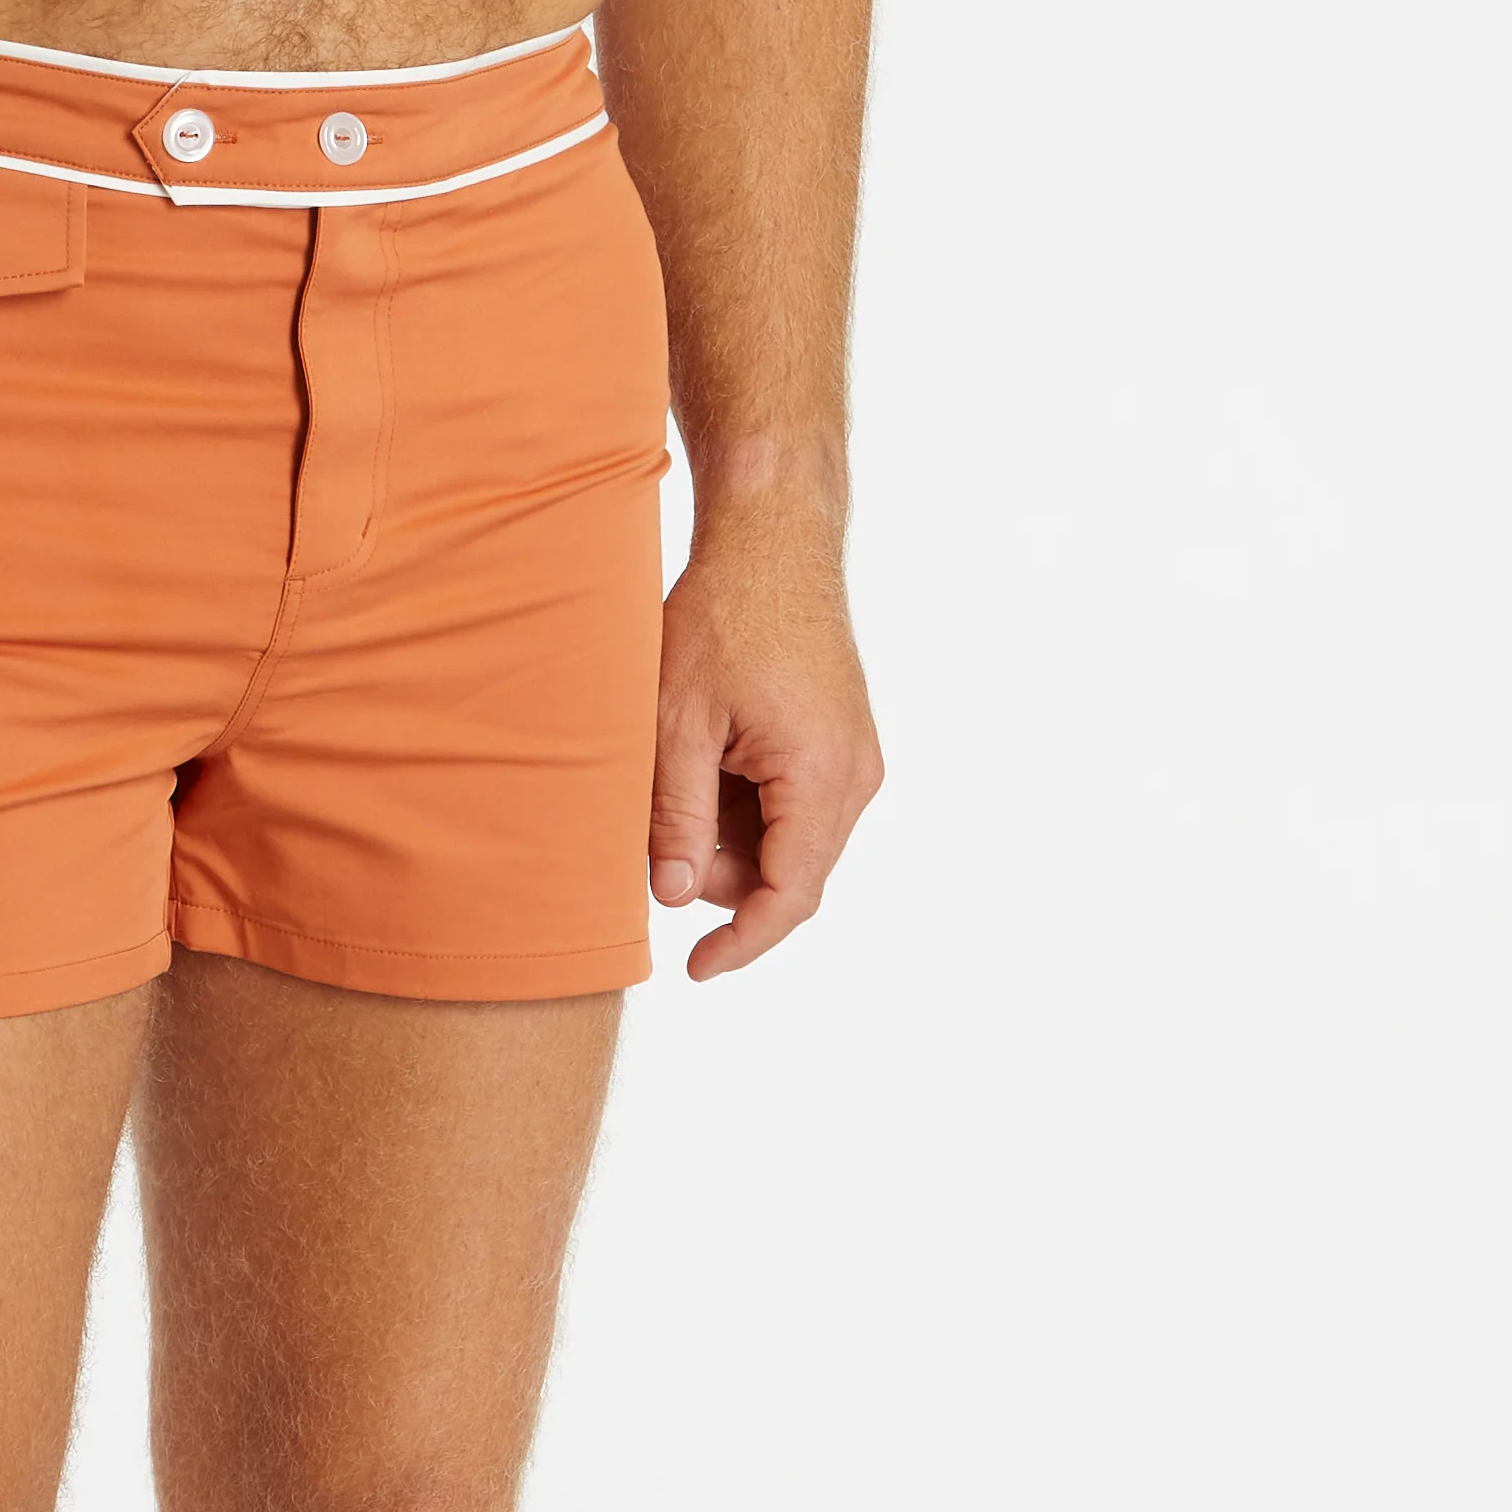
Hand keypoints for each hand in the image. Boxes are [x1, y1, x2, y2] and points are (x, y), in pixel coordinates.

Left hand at [649, 513, 882, 979]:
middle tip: (657, 822)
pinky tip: (707, 754)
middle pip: (788, 873)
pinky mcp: (842, 743)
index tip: (695, 968)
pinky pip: (795, 805)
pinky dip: (745, 803)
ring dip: (729, 833)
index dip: (742, 943)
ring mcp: (855, 759)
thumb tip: (674, 898)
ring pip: (788, 841)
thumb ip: (677, 818)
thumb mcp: (677, 722)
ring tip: (681, 765)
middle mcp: (855, 776)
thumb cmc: (724, 617)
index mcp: (822, 778)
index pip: (791, 897)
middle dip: (720, 872)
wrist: (774, 543)